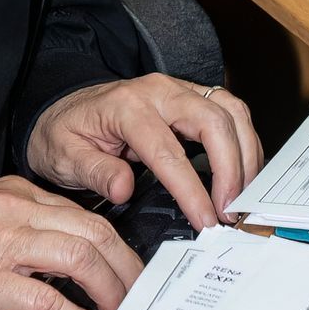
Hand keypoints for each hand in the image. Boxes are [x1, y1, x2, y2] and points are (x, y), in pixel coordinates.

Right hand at [0, 175, 142, 309]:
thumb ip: (14, 234)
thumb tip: (56, 270)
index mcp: (11, 194)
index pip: (83, 214)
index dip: (118, 247)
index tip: (133, 273)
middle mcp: (11, 210)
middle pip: (96, 231)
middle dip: (130, 270)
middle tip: (143, 300)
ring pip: (82, 256)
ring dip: (113, 292)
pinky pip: (48, 299)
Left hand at [25, 73, 261, 231]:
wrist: (65, 108)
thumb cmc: (65, 132)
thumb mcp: (63, 155)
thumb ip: (93, 171)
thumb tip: (123, 188)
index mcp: (126, 107)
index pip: (169, 151)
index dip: (191, 189)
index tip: (206, 219)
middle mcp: (159, 91)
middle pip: (213, 120)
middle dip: (231, 169)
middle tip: (231, 211)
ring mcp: (179, 90)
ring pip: (230, 111)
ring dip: (245, 155)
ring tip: (242, 198)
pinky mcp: (192, 97)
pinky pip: (231, 113)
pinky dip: (244, 143)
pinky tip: (242, 175)